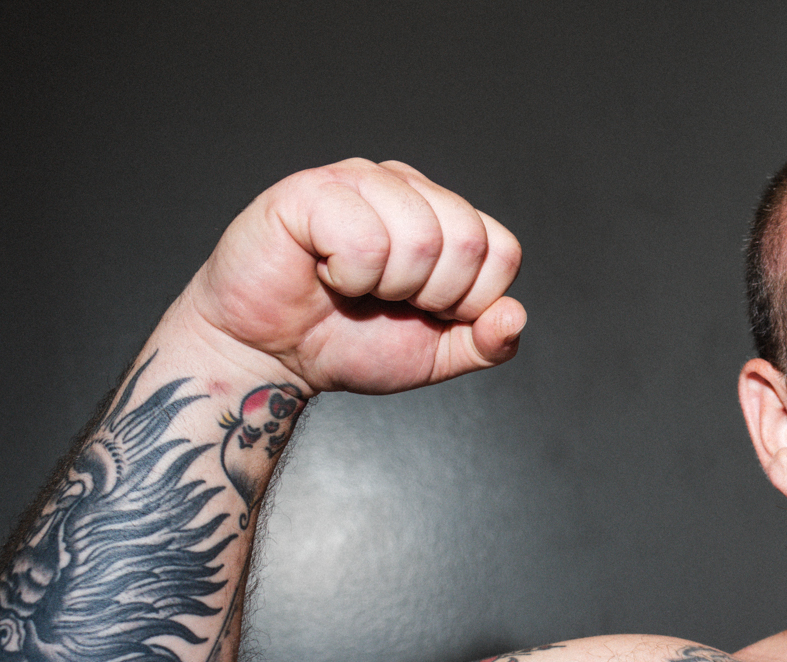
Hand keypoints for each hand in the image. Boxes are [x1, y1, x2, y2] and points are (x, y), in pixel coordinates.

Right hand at [168, 159, 525, 393]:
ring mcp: (360, 179)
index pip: (502, 249)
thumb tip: (515, 316)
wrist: (271, 356)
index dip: (470, 300)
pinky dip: (346, 276)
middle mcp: (407, 188)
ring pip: (422, 238)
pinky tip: (322, 270)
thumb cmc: (345, 343)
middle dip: (432, 295)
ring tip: (351, 285)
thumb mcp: (436, 354)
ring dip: (386, 286)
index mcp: (442, 217)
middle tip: (385, 300)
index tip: (425, 311)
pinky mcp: (312, 188)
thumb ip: (486, 342)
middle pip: (469, 240)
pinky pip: (366, 238)